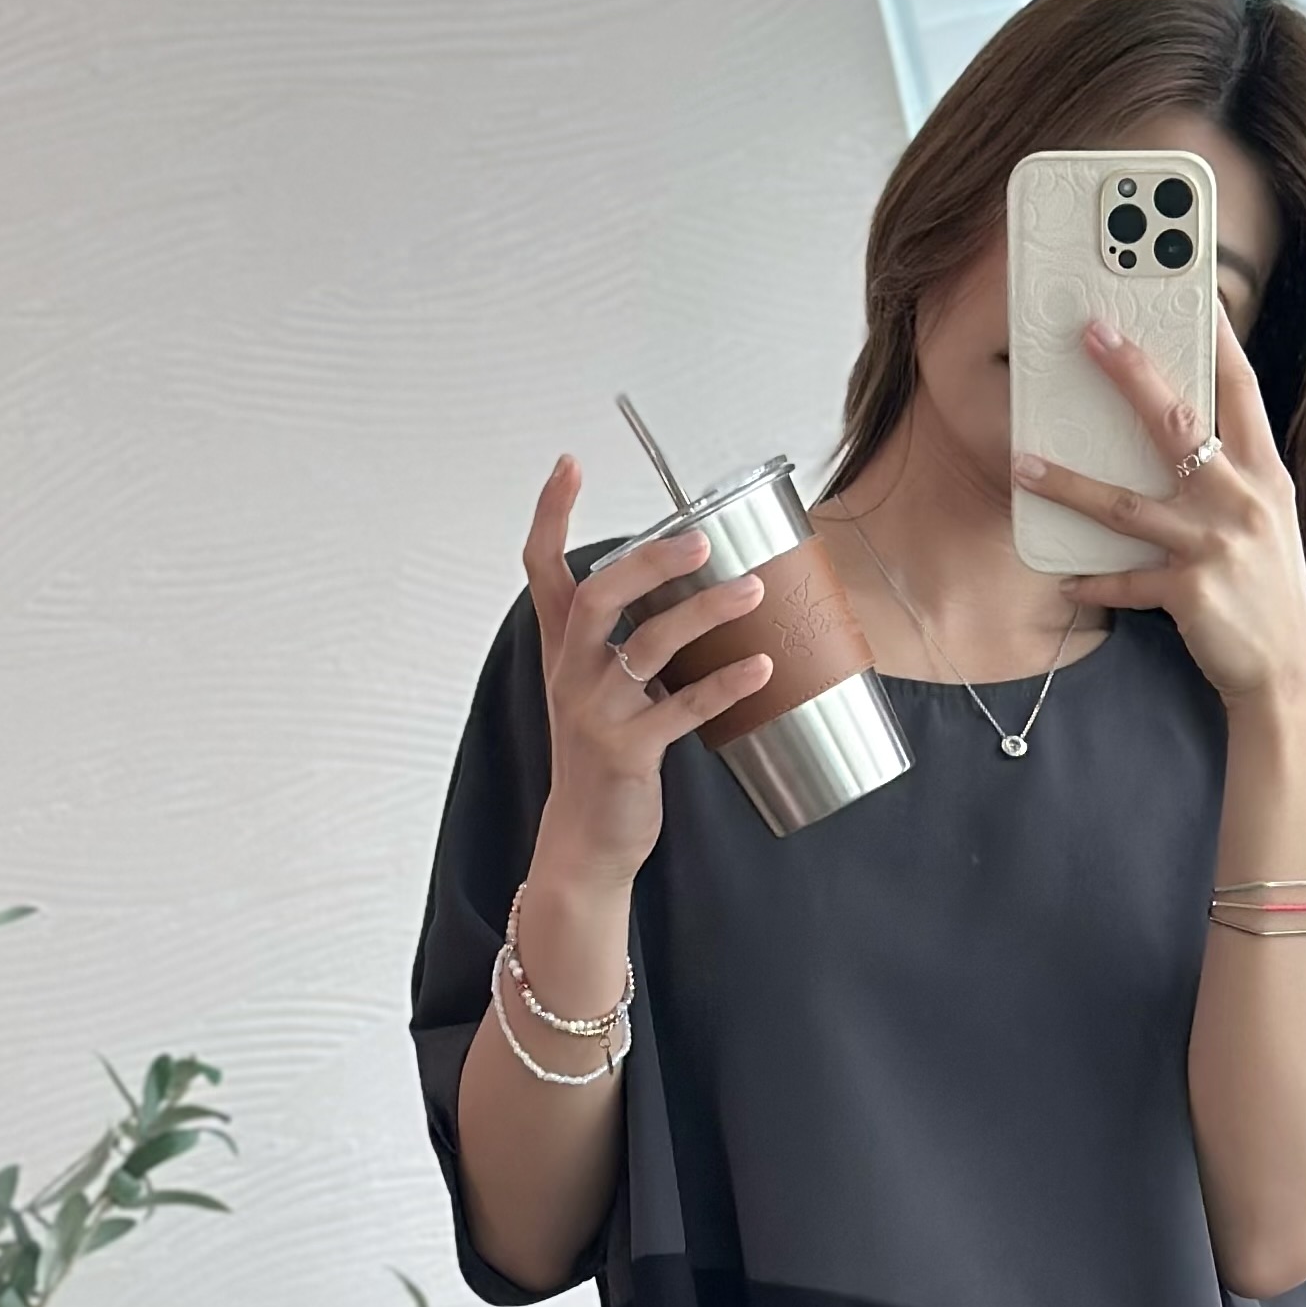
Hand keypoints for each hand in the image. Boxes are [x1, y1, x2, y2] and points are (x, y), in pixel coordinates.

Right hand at [521, 461, 773, 893]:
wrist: (585, 841)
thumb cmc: (603, 758)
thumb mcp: (601, 691)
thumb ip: (626, 643)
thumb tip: (694, 592)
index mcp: (563, 651)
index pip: (542, 570)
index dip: (550, 516)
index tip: (567, 465)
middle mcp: (571, 673)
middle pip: (596, 596)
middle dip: (646, 560)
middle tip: (698, 539)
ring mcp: (595, 713)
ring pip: (647, 644)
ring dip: (705, 612)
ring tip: (754, 591)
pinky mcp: (627, 752)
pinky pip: (681, 709)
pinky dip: (726, 685)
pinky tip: (763, 668)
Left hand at [1012, 308, 1305, 717]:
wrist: (1287, 671)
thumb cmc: (1266, 591)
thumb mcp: (1264, 521)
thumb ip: (1229, 477)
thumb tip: (1183, 438)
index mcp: (1262, 473)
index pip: (1240, 390)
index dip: (1216, 339)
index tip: (1191, 291)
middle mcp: (1241, 499)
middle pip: (1178, 423)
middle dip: (1132, 374)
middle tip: (1091, 334)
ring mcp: (1214, 545)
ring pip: (1127, 504)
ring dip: (1069, 485)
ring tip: (1022, 465)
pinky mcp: (1190, 593)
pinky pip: (1126, 582)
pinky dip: (1092, 581)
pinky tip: (1063, 578)